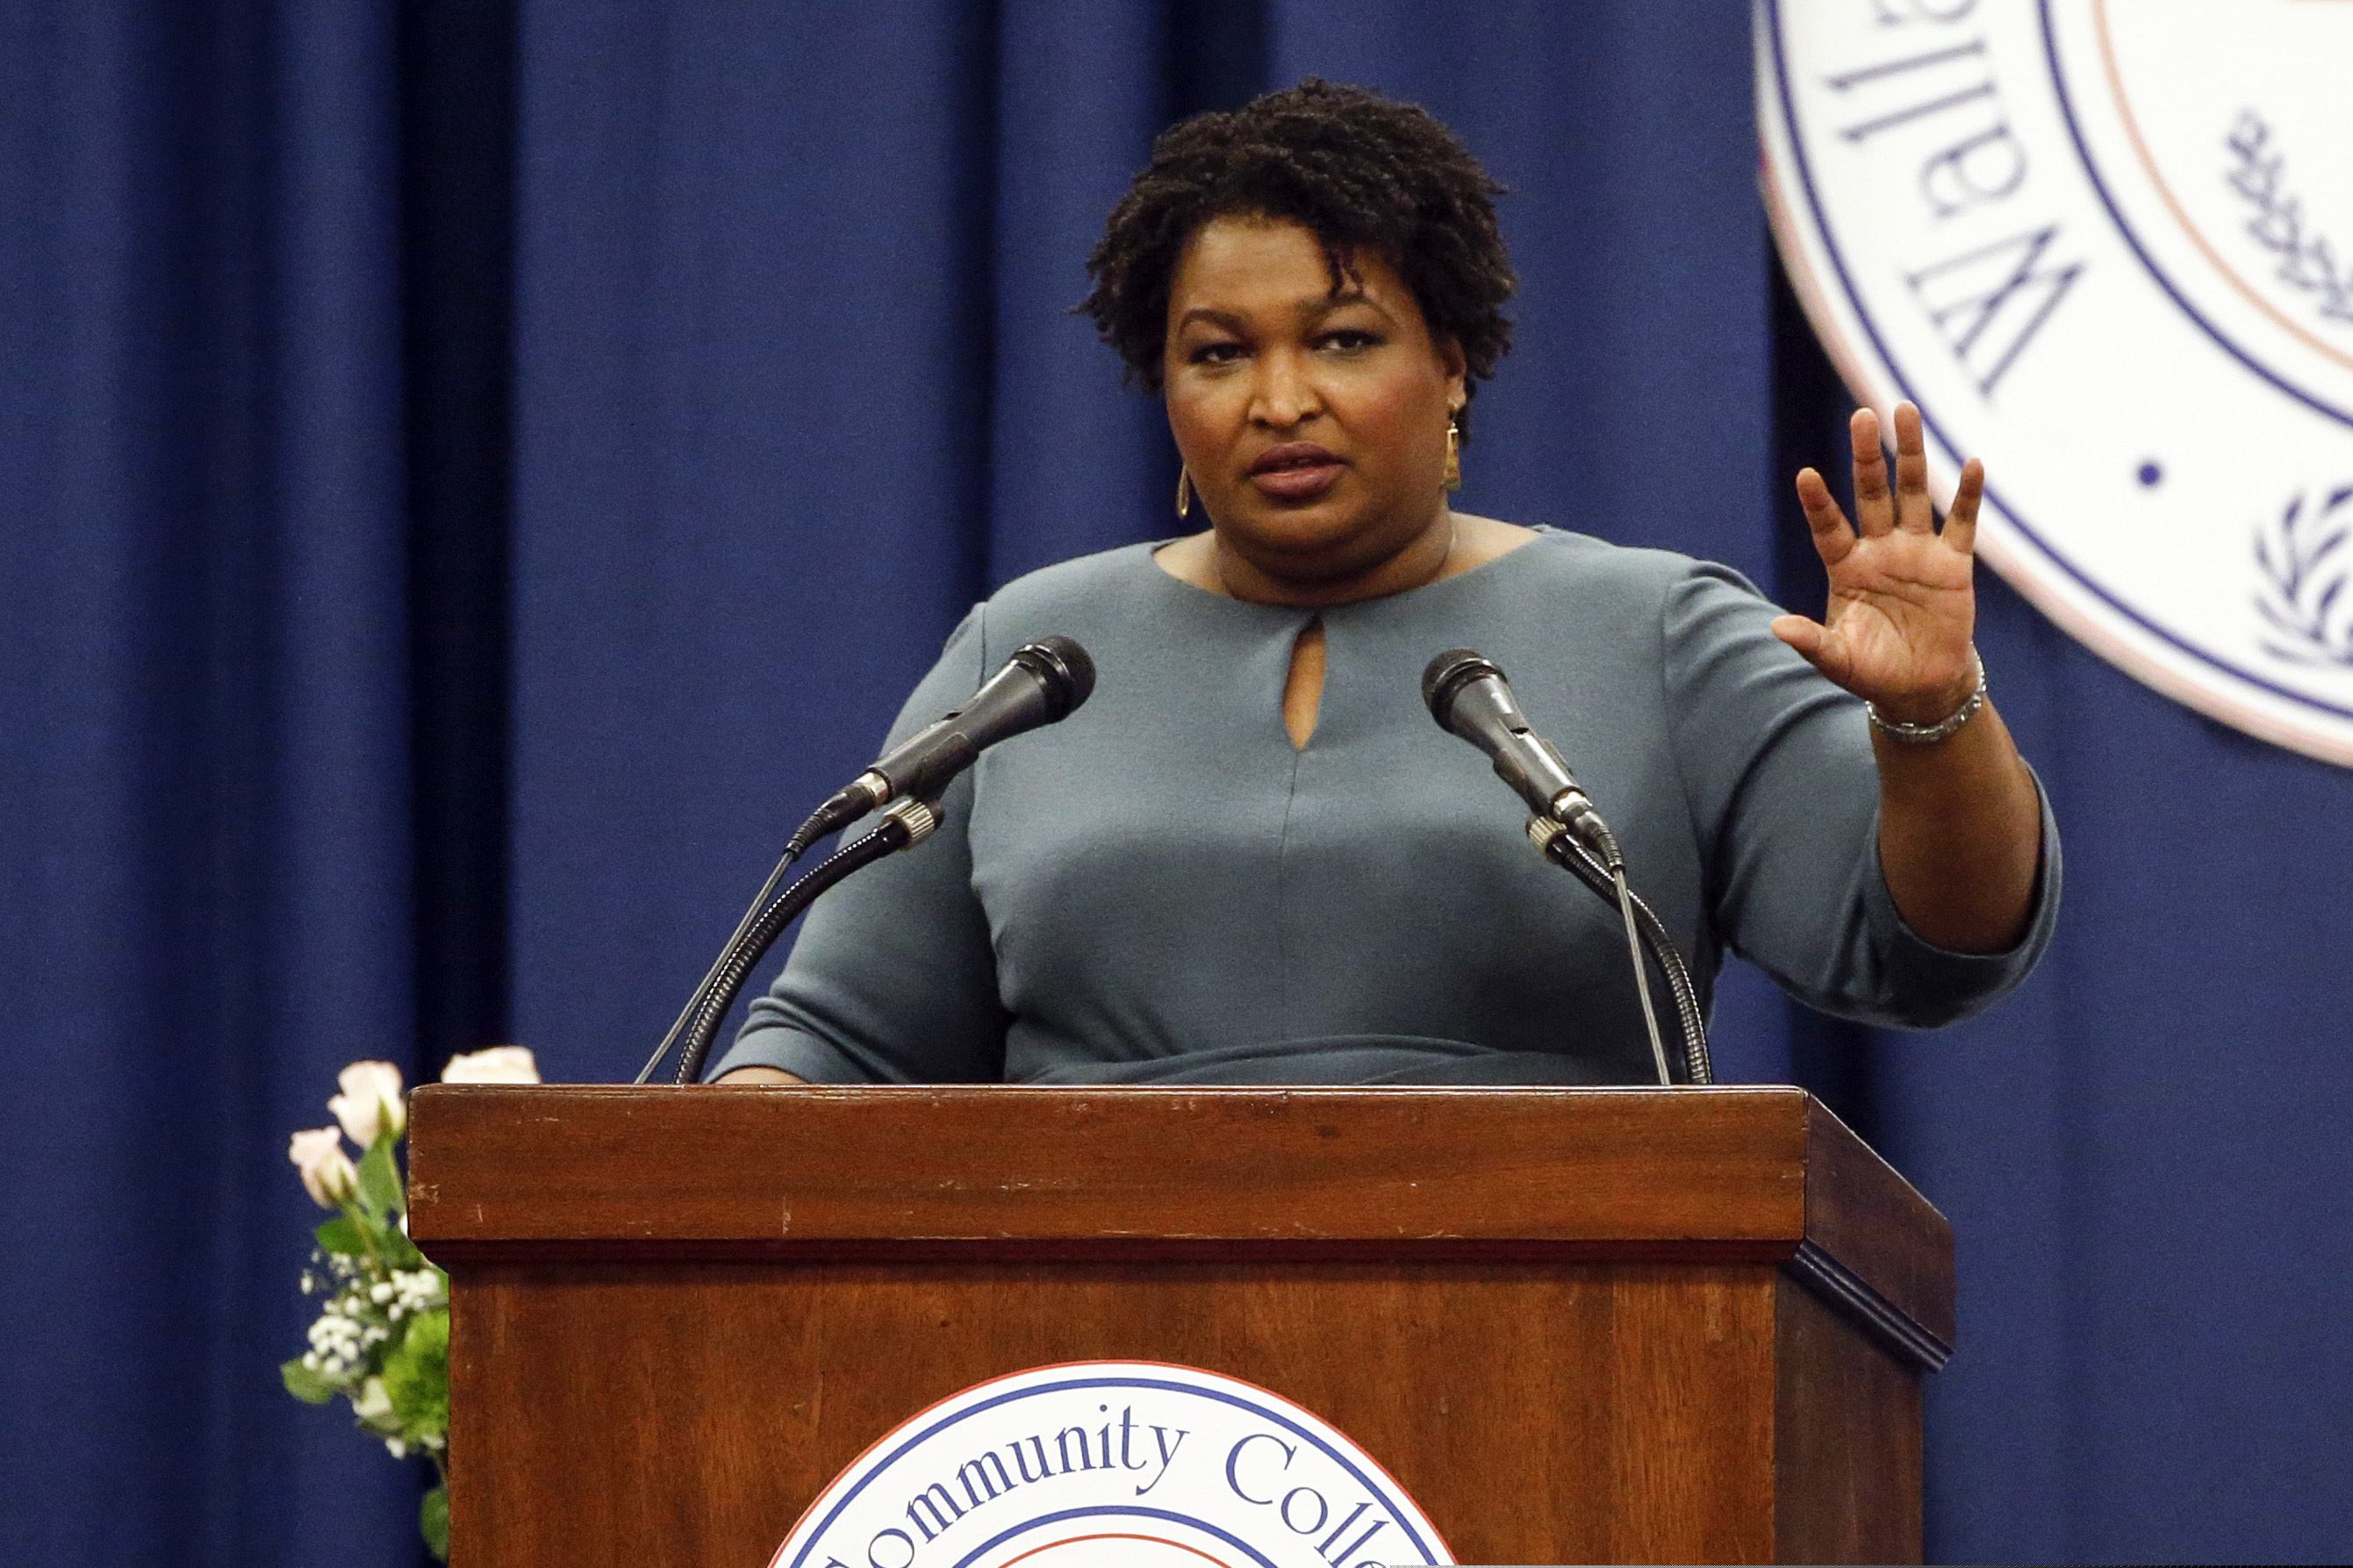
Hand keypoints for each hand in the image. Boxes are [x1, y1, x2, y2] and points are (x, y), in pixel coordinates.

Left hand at [1771, 401, 1983, 726]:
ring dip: (1911, 455)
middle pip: (1871, 493)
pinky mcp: (1953, 564)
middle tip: (1862, 416)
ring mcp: (1916, 551)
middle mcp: (1879, 549)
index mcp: (1845, 567)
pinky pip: (1961, 523)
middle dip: (1866, 456)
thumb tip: (1776, 628)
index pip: (1828, 528)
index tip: (1806, 474)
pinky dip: (1968, 496)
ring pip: (1913, 493)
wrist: (1920, 686)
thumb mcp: (1838, 660)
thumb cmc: (1872, 671)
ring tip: (1905, 412)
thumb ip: (1811, 642)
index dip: (1818, 503)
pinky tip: (1972, 464)